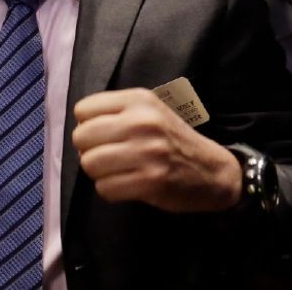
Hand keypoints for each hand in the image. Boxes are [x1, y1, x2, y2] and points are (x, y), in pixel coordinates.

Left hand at [71, 88, 241, 212]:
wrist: (214, 171)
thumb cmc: (171, 140)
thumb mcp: (148, 112)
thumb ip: (114, 112)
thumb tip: (78, 129)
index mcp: (139, 100)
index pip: (83, 110)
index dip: (87, 125)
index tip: (103, 135)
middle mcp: (142, 122)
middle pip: (81, 137)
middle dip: (88, 150)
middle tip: (107, 156)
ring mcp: (148, 152)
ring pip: (89, 163)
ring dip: (98, 173)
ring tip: (117, 171)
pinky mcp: (151, 181)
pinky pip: (105, 188)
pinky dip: (110, 190)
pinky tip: (126, 185)